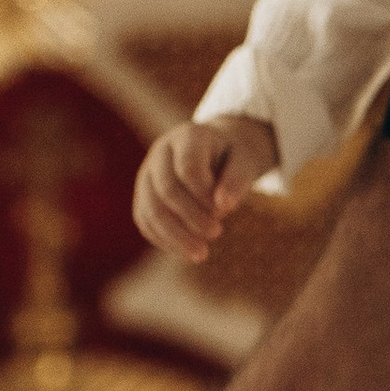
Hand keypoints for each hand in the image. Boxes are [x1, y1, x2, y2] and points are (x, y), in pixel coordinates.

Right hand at [136, 113, 278, 264]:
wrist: (218, 152)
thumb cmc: (234, 157)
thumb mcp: (246, 162)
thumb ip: (237, 180)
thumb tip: (222, 208)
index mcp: (187, 136)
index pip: (188, 167)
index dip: (205, 195)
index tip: (224, 211)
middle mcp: (161, 152)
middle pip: (166, 190)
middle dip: (191, 218)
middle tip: (216, 234)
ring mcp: (147, 173)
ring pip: (150, 209)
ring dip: (175, 236)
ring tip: (201, 254)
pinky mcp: (143, 194)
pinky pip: (145, 220)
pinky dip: (163, 239)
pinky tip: (184, 251)